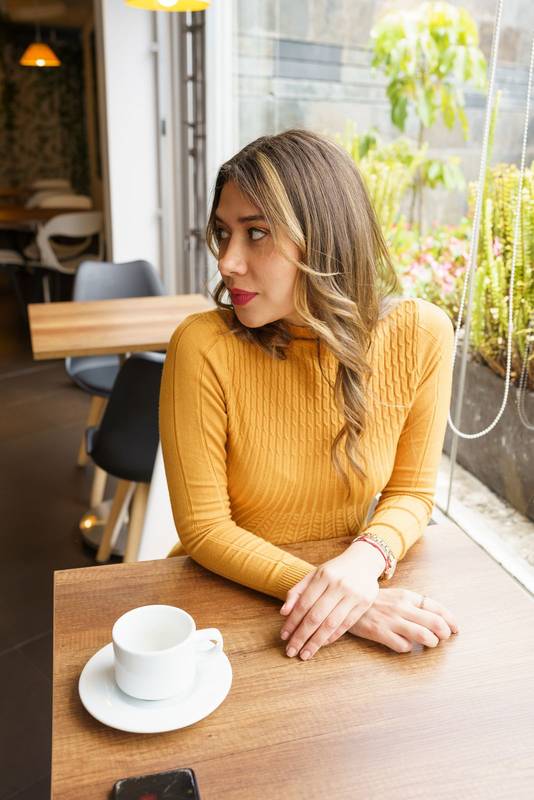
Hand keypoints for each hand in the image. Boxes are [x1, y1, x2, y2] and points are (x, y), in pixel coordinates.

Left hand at [279, 544, 383, 660]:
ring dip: (316, 642)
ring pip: (331, 624)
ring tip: (305, 654)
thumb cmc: (334, 570)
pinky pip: (345, 625)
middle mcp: (338, 585)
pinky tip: (321, 644)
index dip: (292, 621)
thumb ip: (297, 591)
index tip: (284, 636)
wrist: (364, 561)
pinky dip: (332, 637)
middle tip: (291, 651)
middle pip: (316, 616)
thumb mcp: (314, 574)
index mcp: (323, 576)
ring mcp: (353, 595)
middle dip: (301, 636)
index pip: (304, 603)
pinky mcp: (364, 604)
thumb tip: (283, 612)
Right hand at [336, 586, 459, 652]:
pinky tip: (405, 645)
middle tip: (444, 638)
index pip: (435, 606)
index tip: (455, 628)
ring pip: (423, 635)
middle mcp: (401, 607)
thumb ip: (414, 605)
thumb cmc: (375, 602)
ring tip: (429, 644)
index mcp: (406, 596)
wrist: (346, 602)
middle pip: (434, 622)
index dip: (450, 619)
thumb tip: (438, 618)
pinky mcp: (380, 632)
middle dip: (444, 633)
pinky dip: (409, 648)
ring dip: (431, 642)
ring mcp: (391, 620)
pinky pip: (403, 646)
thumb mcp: (396, 596)